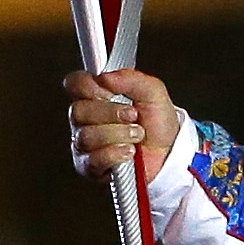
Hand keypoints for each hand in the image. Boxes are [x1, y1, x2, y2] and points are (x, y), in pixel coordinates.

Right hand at [63, 67, 182, 178]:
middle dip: (111, 113)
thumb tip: (105, 77)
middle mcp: (85, 119)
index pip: (74, 84)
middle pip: (78, 111)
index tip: (110, 91)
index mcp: (95, 96)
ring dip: (119, 134)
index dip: (88, 86)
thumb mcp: (153, 92)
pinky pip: (93, 159)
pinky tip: (130, 151)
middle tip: (133, 116)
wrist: (169, 153)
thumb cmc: (157, 123)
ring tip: (136, 135)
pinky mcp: (90, 167)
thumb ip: (131, 79)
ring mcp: (84, 144)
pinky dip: (116, 154)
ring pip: (86, 136)